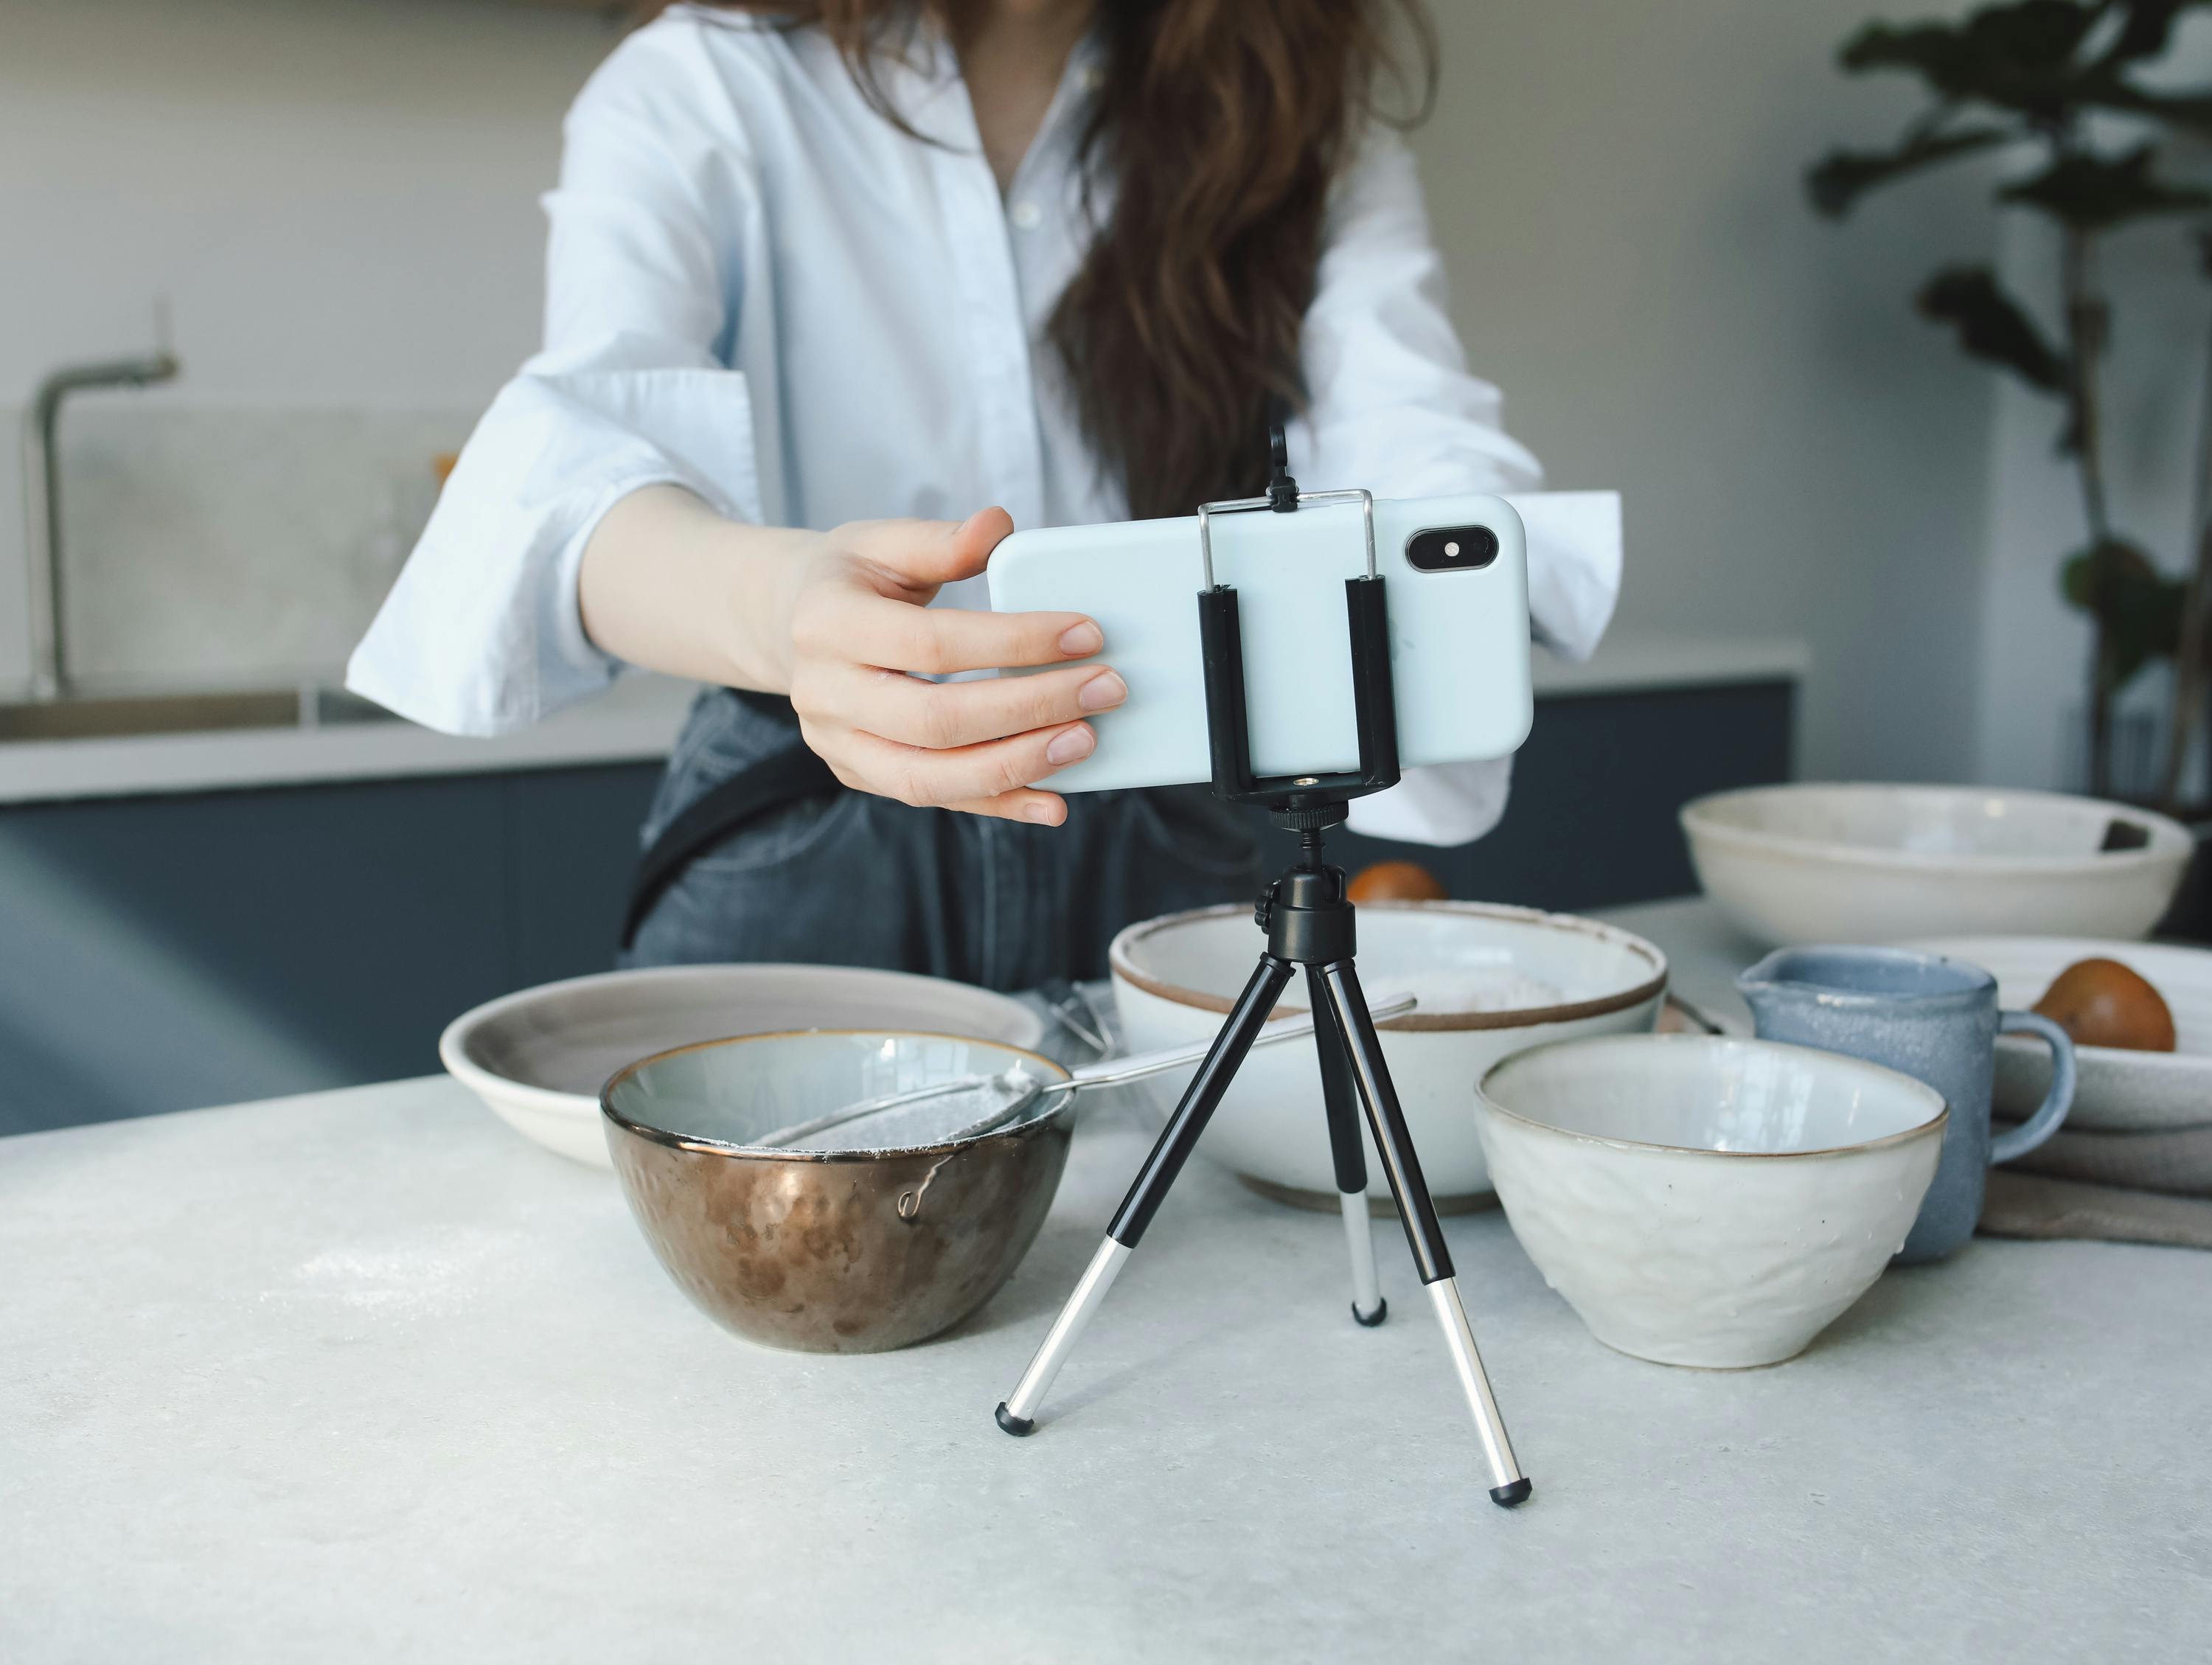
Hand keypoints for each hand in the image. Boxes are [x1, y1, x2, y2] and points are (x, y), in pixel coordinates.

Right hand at [783, 508, 1123, 824]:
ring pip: (930, 778)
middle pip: (936, 720)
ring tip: (1084, 742)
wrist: (793, 626)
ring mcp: (838, 744)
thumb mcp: (883, 542)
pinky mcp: (861, 775)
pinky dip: (998, 804)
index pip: (933, 643)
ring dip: (1017, 765)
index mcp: (828, 623)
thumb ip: (941, 542)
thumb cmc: (853, 579)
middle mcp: (824, 694)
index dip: (1015, 642)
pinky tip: (1053, 801)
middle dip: (1029, 709)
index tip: (1087, 633)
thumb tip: (999, 527)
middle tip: (1103, 690)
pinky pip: (936, 800)